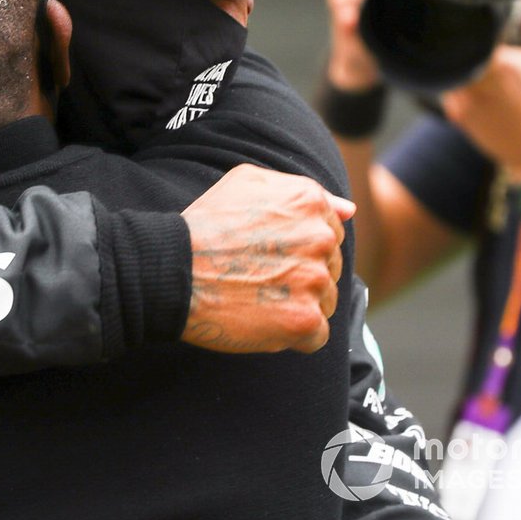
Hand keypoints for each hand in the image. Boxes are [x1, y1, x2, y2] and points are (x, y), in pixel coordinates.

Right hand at [180, 163, 353, 353]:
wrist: (172, 269)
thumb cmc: (205, 225)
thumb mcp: (247, 183)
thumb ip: (301, 191)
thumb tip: (347, 211)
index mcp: (309, 202)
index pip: (330, 233)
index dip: (298, 248)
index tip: (268, 254)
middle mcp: (320, 238)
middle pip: (331, 268)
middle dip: (301, 276)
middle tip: (258, 277)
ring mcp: (314, 280)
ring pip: (326, 301)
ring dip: (298, 305)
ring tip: (257, 298)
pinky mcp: (305, 320)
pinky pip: (316, 336)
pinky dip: (293, 335)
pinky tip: (263, 321)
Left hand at [440, 0, 520, 182]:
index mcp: (495, 66)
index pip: (460, 34)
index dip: (460, 20)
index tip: (463, 8)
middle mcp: (469, 87)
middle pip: (446, 51)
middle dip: (456, 40)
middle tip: (468, 29)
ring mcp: (459, 104)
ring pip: (444, 71)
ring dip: (457, 62)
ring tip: (475, 55)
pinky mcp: (456, 117)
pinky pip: (449, 89)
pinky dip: (458, 81)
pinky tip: (478, 79)